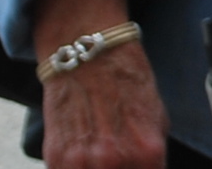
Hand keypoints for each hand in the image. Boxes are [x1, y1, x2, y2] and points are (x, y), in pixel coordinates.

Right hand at [34, 0, 162, 168]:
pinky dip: (76, 168)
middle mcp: (114, 162)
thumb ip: (152, 154)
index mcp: (148, 152)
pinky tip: (84, 156)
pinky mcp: (54, 158)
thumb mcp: (157, 117)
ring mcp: (81, 162)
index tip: (141, 166)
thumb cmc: (127, 81)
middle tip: (118, 160)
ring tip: (102, 157)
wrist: (88, 54)